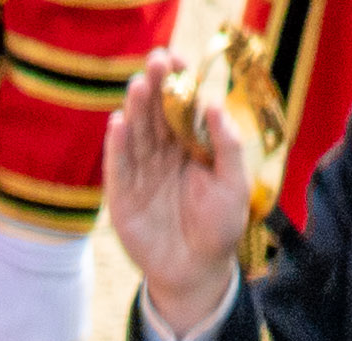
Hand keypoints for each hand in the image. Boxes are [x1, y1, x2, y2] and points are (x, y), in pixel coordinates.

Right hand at [106, 57, 256, 340]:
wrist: (198, 273)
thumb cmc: (220, 228)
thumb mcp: (234, 185)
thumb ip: (227, 146)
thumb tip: (215, 102)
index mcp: (190, 147)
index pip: (181, 107)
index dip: (178, 82)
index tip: (177, 57)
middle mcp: (162, 154)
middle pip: (156, 115)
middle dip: (155, 87)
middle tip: (155, 60)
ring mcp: (141, 174)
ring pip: (137, 135)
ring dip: (136, 110)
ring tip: (139, 85)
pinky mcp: (123, 198)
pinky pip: (119, 168)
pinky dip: (117, 146)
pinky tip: (119, 123)